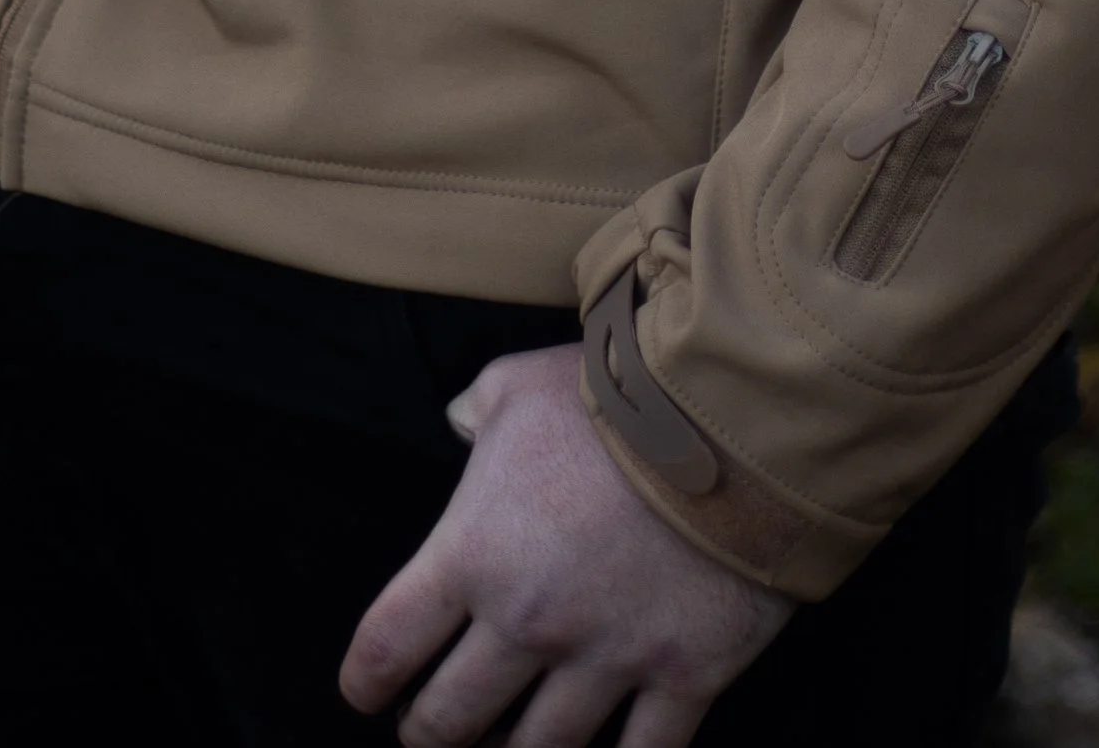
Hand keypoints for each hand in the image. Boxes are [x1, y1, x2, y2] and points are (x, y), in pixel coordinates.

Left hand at [340, 342, 791, 746]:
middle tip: (431, 731)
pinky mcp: (685, 676)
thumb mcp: (520, 385)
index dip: (365, 681)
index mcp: (474, 553)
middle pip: (449, 723)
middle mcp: (529, 621)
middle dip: (430, 735)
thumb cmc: (617, 392)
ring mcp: (608, 658)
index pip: (387, 647)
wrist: (733, 411)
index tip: (365, 693)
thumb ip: (477, 412)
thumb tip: (460, 425)